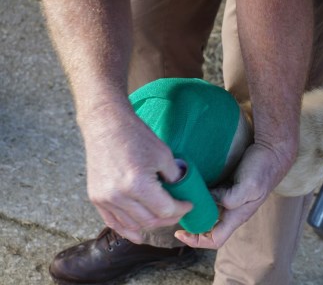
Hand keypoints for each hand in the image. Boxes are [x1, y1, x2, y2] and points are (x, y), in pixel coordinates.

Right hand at [81, 102, 192, 243]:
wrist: (106, 126)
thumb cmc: (136, 137)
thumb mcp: (163, 155)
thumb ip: (174, 178)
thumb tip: (182, 193)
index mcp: (138, 185)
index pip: (165, 210)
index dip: (181, 209)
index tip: (188, 204)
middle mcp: (119, 196)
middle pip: (150, 221)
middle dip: (168, 218)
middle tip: (178, 211)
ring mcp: (105, 199)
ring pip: (133, 224)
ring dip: (150, 224)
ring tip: (162, 218)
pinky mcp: (96, 198)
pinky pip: (113, 222)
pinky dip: (127, 230)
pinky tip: (138, 234)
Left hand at [175, 141, 294, 248]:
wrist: (272, 152)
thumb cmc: (263, 170)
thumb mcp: (249, 186)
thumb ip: (230, 198)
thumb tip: (209, 200)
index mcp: (236, 216)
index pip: (215, 240)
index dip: (196, 241)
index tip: (180, 232)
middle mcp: (231, 210)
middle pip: (208, 228)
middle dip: (191, 224)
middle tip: (176, 212)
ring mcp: (229, 198)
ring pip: (207, 211)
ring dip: (194, 208)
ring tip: (180, 199)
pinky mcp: (227, 185)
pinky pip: (209, 195)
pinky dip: (199, 193)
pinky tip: (191, 185)